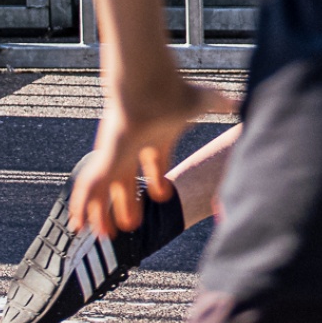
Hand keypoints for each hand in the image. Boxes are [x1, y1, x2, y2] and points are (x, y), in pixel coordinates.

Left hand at [70, 70, 235, 237]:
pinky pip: (90, 189)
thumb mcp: (205, 100)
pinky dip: (83, 207)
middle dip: (129, 203)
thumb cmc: (174, 92)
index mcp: (157, 137)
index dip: (157, 181)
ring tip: (104, 235)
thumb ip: (222, 103)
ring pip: (107, 190)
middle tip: (131, 225)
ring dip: (105, 213)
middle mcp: (135, 147)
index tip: (161, 196)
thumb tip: (243, 101)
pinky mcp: (105, 159)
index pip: (155, 164)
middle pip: (128, 182)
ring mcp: (117, 155)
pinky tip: (79, 224)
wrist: (149, 87)